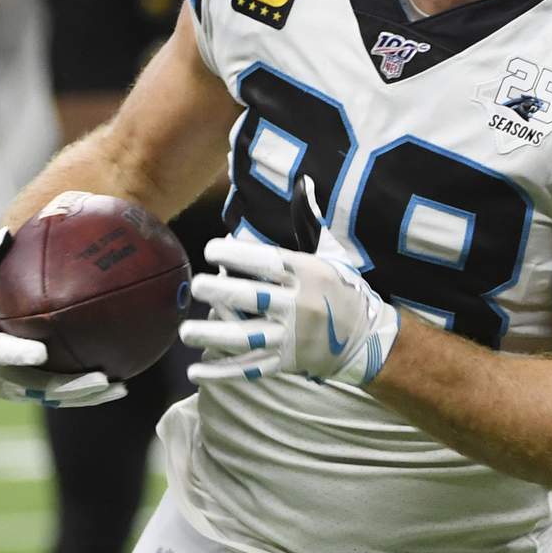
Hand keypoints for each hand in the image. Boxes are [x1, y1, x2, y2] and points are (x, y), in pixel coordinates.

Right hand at [0, 228, 126, 407]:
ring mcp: (11, 390)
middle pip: (32, 385)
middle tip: (98, 377)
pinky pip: (59, 397)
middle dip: (66, 385)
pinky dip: (87, 394)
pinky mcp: (28, 395)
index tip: (41, 351)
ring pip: (51, 398)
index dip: (16, 354)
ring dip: (85, 395)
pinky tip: (120, 385)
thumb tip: (4, 233)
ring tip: (118, 387)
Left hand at [180, 183, 399, 387]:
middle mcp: (299, 306)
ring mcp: (291, 338)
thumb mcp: (331, 253)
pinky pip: (250, 368)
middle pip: (254, 299)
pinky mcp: (285, 363)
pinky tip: (196, 370)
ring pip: (248, 338)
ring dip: (214, 336)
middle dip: (222, 292)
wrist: (365, 338)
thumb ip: (310, 220)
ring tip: (186, 331)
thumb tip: (304, 181)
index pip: (268, 262)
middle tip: (196, 285)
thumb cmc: (341, 289)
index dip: (238, 254)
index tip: (211, 248)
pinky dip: (222, 371)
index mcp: (307, 275)